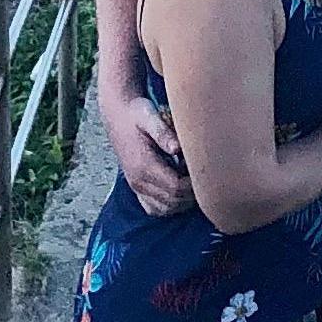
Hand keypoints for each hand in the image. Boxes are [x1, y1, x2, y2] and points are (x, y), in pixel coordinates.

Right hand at [104, 86, 193, 218]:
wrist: (116, 114)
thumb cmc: (136, 113)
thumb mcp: (149, 116)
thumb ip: (162, 132)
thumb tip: (177, 148)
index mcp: (143, 165)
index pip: (176, 188)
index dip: (194, 184)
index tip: (204, 168)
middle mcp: (138, 181)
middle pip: (174, 201)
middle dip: (192, 193)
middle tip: (201, 173)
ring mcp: (136, 187)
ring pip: (165, 209)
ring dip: (183, 200)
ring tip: (191, 179)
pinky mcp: (136, 188)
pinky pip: (154, 209)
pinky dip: (170, 205)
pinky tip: (179, 189)